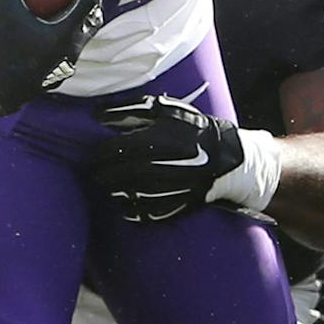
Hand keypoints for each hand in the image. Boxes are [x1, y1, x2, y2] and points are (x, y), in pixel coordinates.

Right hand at [0, 0, 106, 119]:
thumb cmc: (2, 51)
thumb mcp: (4, 13)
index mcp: (66, 33)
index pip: (90, 0)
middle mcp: (71, 50)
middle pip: (91, 21)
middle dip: (93, 3)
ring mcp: (63, 65)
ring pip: (80, 38)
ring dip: (79, 21)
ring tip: (69, 8)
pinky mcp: (53, 75)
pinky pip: (65, 50)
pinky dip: (62, 36)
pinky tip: (45, 33)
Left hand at [92, 94, 246, 221]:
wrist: (227, 158)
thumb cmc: (192, 128)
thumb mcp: (165, 109)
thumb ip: (132, 109)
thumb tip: (98, 114)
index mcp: (159, 140)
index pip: (118, 149)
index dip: (102, 152)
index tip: (95, 153)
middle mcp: (163, 166)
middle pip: (121, 174)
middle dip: (104, 174)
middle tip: (96, 172)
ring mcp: (171, 189)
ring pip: (131, 195)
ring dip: (114, 192)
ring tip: (107, 186)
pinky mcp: (178, 207)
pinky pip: (147, 213)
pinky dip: (131, 210)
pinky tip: (123, 204)